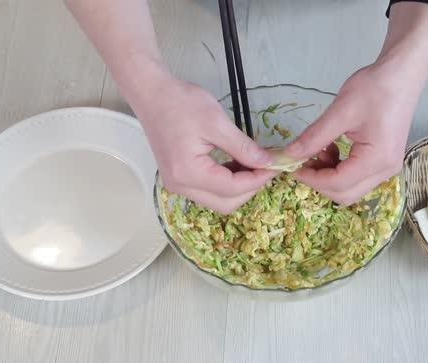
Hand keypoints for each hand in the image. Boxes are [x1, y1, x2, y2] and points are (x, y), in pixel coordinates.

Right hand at [135, 77, 276, 213]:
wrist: (151, 93)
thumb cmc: (181, 103)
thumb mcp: (217, 123)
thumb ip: (243, 147)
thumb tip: (267, 163)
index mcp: (189, 173)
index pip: (232, 189)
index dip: (258, 180)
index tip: (276, 165)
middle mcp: (181, 186)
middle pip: (225, 203)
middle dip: (250, 188)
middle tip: (266, 166)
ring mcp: (177, 184)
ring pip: (218, 200)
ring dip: (239, 187)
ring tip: (253, 163)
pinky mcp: (178, 178)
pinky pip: (208, 190)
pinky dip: (226, 182)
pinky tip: (237, 164)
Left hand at [285, 2, 427, 204]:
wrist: (401, 74)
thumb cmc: (375, 88)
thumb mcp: (340, 112)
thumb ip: (314, 137)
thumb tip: (289, 155)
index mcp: (377, 160)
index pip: (337, 183)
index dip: (310, 178)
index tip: (291, 164)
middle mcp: (385, 170)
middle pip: (345, 194)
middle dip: (319, 181)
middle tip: (302, 159)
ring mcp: (387, 168)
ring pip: (350, 188)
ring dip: (328, 176)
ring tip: (318, 150)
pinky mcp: (384, 161)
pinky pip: (357, 177)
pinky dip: (339, 169)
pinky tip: (331, 148)